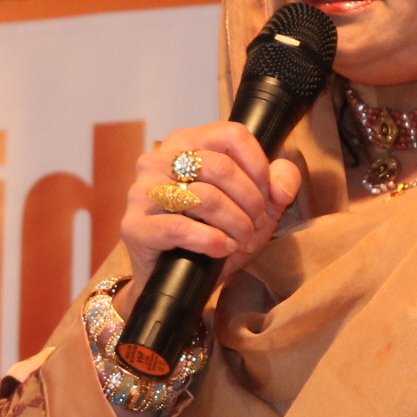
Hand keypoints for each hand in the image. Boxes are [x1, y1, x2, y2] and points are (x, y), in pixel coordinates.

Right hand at [117, 122, 301, 308]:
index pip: (232, 134)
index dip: (258, 165)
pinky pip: (180, 227)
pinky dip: (211, 240)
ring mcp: (142, 192)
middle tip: (256, 224)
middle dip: (250, 201)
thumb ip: (280, 181)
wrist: (177, 281)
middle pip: (221, 166)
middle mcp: (158, 160)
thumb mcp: (258, 205)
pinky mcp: (135, 226)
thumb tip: (280, 185)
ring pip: (205, 197)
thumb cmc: (214, 234)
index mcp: (185, 143)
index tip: (266, 193)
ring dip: (235, 224)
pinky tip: (222, 249)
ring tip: (242, 240)